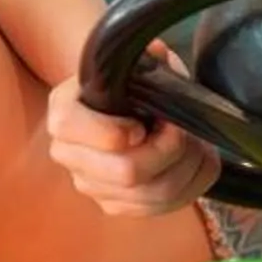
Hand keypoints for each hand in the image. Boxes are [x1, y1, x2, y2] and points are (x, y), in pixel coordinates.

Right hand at [46, 43, 220, 216]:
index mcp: (64, 112)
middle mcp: (68, 154)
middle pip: (126, 172)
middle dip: (169, 150)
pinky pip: (162, 207)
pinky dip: (191, 184)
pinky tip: (194, 161)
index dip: (116, 130)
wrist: (122, 107)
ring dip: (186, 167)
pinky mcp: (116, 206)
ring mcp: (91, 185)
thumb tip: (158, 54)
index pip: (72, 129)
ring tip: (196, 143)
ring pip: (153, 194)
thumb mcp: (135, 63)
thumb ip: (147, 58)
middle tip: (182, 130)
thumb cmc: (131, 83)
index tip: (143, 122)